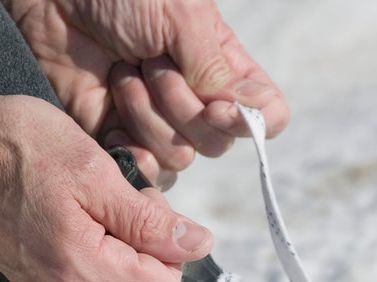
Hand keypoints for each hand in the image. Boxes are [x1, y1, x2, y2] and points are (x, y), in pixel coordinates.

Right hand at [0, 52, 213, 281]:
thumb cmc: (15, 146)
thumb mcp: (95, 171)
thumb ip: (150, 219)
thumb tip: (197, 246)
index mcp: (80, 268)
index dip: (174, 252)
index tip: (152, 209)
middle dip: (156, 261)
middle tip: (133, 208)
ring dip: (132, 265)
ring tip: (111, 215)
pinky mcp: (33, 281)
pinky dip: (105, 267)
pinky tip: (92, 226)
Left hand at [5, 0, 288, 187]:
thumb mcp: (181, 15)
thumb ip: (215, 69)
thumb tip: (242, 113)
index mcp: (223, 66)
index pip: (266, 115)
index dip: (250, 122)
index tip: (218, 107)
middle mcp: (197, 98)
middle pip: (219, 142)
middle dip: (182, 106)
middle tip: (150, 62)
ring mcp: (159, 121)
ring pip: (180, 156)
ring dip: (147, 114)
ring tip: (121, 73)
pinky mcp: (120, 137)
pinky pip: (144, 170)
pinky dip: (129, 150)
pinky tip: (111, 118)